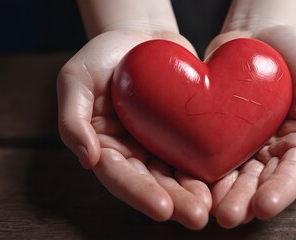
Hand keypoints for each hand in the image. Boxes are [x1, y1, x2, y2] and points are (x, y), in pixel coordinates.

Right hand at [57, 30, 211, 229]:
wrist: (142, 38)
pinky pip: (195, 153)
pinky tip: (223, 180)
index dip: (139, 193)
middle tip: (196, 216)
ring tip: (211, 207)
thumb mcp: (76, 79)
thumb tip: (86, 158)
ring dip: (193, 193)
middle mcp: (133, 152)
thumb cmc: (103, 55)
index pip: (120, 177)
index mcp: (105, 146)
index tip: (162, 209)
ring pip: (176, 175)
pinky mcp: (183, 133)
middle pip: (152, 184)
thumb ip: (73, 118)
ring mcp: (160, 144)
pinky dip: (207, 168)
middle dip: (173, 202)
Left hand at [206, 26, 295, 227]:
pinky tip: (189, 182)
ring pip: (230, 174)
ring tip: (207, 208)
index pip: (291, 174)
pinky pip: (206, 151)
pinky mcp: (215, 130)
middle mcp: (267, 149)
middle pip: (256, 182)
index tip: (264, 206)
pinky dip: (198, 169)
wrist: (258, 35)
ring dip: (219, 193)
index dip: (279, 192)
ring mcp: (239, 141)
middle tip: (228, 216)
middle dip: (243, 200)